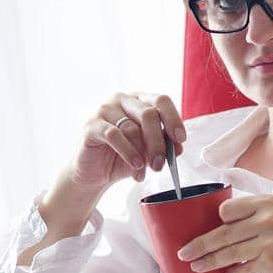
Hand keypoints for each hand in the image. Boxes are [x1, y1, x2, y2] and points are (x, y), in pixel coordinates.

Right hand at [68, 91, 186, 193]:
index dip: (173, 119)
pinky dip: (127, 152)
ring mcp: (105, 109)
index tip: (180, 139)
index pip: (161, 100)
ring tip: (143, 171)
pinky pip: (114, 135)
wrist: (95, 173)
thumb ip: (163, 146)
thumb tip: (178, 147)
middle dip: (158, 142)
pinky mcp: (92, 124)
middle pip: (148, 114)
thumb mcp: (148, 152)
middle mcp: (123, 99)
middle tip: (160, 163)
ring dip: (141, 153)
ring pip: (132, 127)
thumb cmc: (122, 157)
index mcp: (139, 100)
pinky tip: (134, 165)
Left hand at [176, 195, 272, 272]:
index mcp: (267, 202)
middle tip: (183, 253)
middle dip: (199, 245)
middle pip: (222, 233)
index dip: (215, 220)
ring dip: (209, 262)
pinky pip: (244, 269)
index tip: (204, 228)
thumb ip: (259, 215)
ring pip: (229, 253)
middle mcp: (266, 219)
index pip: (228, 209)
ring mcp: (268, 242)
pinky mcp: (272, 263)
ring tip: (195, 267)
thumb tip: (227, 225)